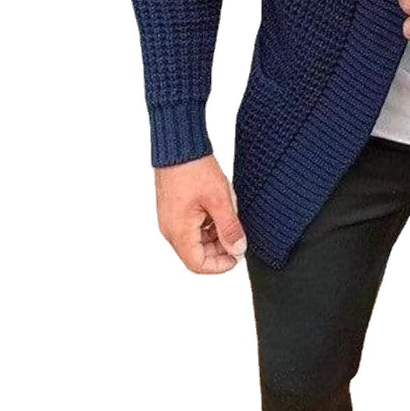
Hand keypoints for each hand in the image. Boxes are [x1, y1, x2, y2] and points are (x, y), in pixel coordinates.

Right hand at [154, 153, 247, 273]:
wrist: (177, 145)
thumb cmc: (194, 169)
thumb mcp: (219, 200)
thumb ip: (229, 228)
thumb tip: (238, 250)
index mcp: (178, 231)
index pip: (198, 264)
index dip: (220, 265)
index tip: (237, 255)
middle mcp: (170, 229)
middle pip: (196, 254)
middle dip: (219, 248)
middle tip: (238, 235)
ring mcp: (171, 219)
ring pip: (195, 240)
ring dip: (215, 235)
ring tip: (230, 217)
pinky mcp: (174, 209)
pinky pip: (191, 226)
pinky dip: (207, 224)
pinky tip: (220, 209)